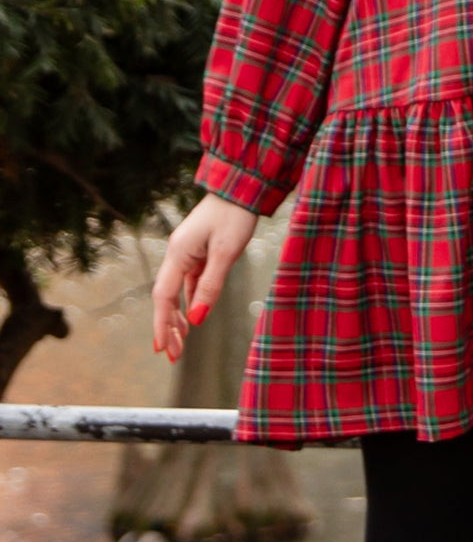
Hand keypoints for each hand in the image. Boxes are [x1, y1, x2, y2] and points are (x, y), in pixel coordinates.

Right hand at [151, 193, 257, 362]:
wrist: (243, 186)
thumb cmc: (235, 215)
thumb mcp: (226, 253)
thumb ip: (210, 286)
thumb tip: (196, 319)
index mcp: (178, 253)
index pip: (163, 296)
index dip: (161, 324)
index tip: (161, 348)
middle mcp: (178, 253)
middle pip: (167, 297)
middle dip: (168, 327)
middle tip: (173, 355)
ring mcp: (188, 252)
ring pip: (178, 291)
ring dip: (179, 316)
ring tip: (181, 343)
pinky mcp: (200, 250)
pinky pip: (190, 281)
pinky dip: (190, 300)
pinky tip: (194, 316)